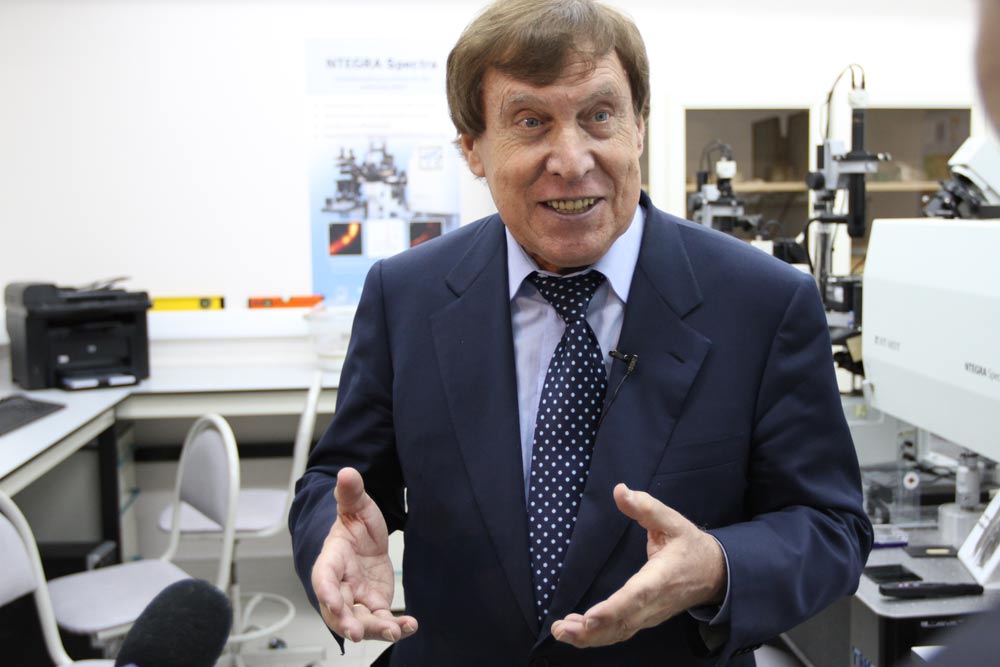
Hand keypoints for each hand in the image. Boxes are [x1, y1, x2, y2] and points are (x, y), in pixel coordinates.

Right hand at [310, 467, 417, 642]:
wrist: (366, 540)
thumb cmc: (354, 526)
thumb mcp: (356, 506)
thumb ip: (351, 493)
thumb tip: (347, 473)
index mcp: (332, 559)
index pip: (323, 576)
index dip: (326, 590)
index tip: (331, 600)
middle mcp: (341, 584)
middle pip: (338, 608)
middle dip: (346, 622)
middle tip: (357, 632)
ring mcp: (357, 597)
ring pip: (360, 620)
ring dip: (375, 629)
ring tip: (395, 630)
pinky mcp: (374, 604)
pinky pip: (381, 620)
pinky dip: (395, 625)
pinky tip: (410, 625)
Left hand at [551, 483, 724, 646]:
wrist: (715, 573)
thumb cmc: (691, 546)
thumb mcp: (673, 521)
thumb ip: (646, 507)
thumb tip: (620, 490)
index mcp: (661, 577)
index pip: (636, 596)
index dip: (614, 609)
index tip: (590, 617)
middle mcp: (654, 602)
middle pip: (623, 623)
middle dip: (592, 630)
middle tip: (562, 629)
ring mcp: (650, 615)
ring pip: (619, 632)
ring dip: (590, 637)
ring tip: (562, 632)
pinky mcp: (645, 619)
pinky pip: (621, 632)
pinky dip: (598, 636)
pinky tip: (577, 631)